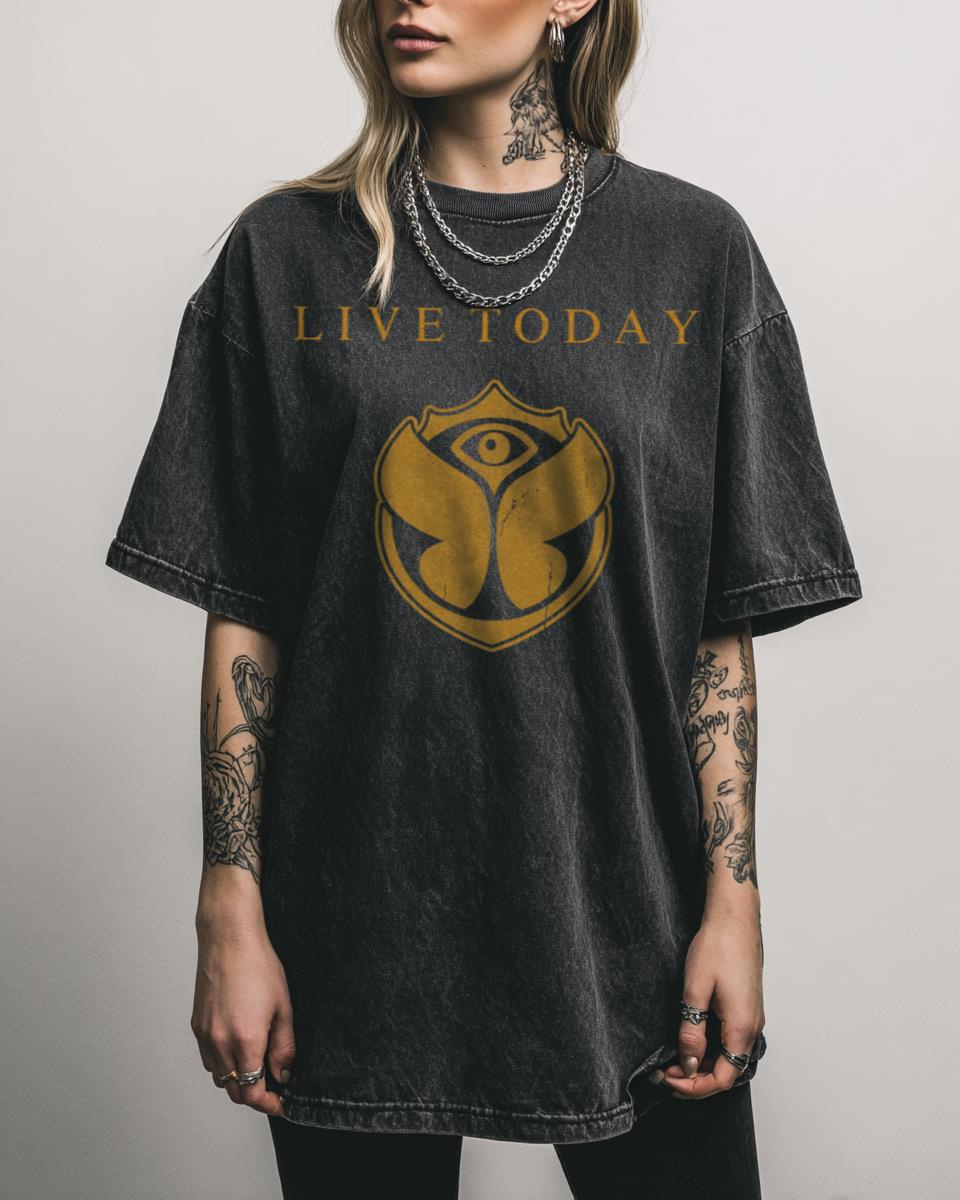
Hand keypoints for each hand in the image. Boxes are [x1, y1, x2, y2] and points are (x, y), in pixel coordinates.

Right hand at [191, 916, 295, 1116]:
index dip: (268, 1104)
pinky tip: (238, 1050)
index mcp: (245, 1040)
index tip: (281, 1103)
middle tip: (274, 1088)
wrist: (229, 940)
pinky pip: (208, 1059)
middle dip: (255, 1096)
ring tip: (258, 1066)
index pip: (252, 1092)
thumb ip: (284, 1047)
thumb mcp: (283, 1007)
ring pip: (219, 1077)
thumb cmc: (258, 966)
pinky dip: (223, 1065)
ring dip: (238, 1081)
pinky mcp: (196, 1026)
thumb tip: (284, 1074)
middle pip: (234, 1091)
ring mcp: (205, 1035)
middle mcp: (220, 1043)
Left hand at [659, 909, 764, 1099]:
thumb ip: (692, 1031)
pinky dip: (711, 1049)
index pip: (722, 1078)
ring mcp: (752, 1017)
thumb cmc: (717, 946)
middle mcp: (753, 1027)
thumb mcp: (695, 990)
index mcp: (742, 1027)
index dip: (694, 1087)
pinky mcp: (747, 1008)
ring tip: (673, 1059)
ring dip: (703, 1064)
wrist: (735, 918)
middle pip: (727, 1072)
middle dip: (695, 1079)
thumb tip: (689, 1064)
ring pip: (729, 1057)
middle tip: (664, 1072)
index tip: (668, 1079)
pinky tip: (691, 1041)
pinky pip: (731, 1040)